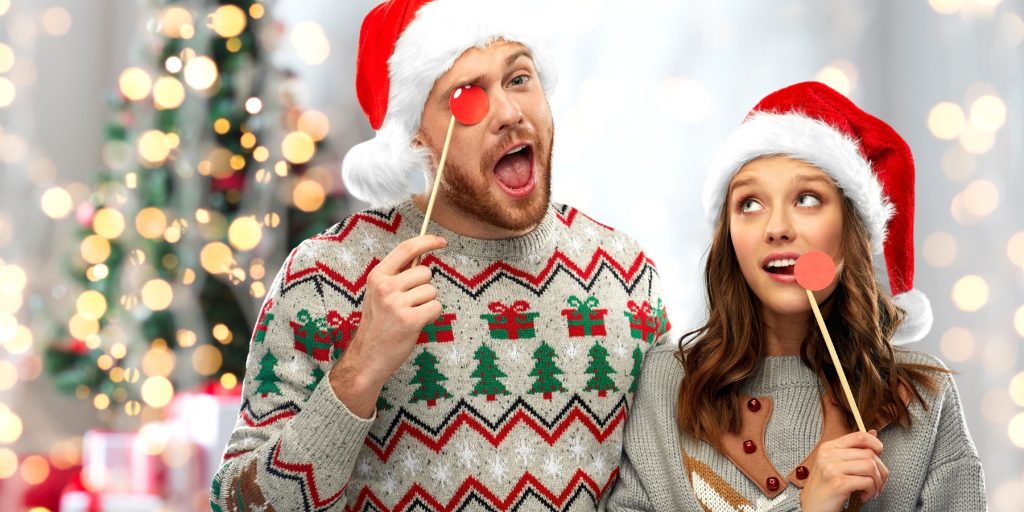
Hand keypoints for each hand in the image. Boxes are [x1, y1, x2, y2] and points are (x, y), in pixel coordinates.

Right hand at [329, 235, 445, 416]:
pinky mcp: (410, 320)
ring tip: (410, 316)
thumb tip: (423, 256)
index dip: (427, 241)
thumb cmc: (378, 324)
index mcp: (377, 276)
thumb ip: (397, 276)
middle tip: (409, 304)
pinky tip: (416, 325)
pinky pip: (436, 308)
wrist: (368, 357)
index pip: (406, 249)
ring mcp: (397, 304)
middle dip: (424, 287)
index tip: (441, 242)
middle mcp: (385, 287)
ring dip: (427, 304)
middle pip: (426, 272)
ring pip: (432, 292)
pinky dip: (431, 317)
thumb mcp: (379, 294)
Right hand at [799, 430, 888, 511]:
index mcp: (828, 447)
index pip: (859, 436)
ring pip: (870, 466)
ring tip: (871, 490)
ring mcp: (832, 468)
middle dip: (881, 470)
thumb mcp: (836, 464)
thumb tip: (873, 433)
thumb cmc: (826, 487)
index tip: (879, 456)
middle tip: (878, 482)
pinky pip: (867, 481)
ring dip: (877, 482)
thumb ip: (854, 449)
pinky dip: (871, 490)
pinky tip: (864, 495)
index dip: (875, 444)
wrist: (813, 507)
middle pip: (869, 453)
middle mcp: (828, 455)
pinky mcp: (838, 483)